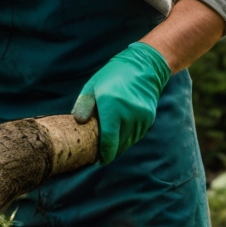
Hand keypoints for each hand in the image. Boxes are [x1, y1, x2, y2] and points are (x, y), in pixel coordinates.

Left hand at [71, 42, 170, 162]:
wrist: (144, 66)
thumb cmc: (113, 75)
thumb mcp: (93, 85)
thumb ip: (84, 104)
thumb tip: (77, 121)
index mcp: (112, 107)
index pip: (108, 141)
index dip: (103, 155)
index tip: (97, 160)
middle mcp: (128, 115)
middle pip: (119, 145)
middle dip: (109, 151)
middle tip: (99, 154)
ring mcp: (141, 118)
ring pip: (128, 141)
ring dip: (119, 145)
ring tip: (109, 144)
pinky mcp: (148, 118)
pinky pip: (136, 134)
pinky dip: (128, 137)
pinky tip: (120, 134)